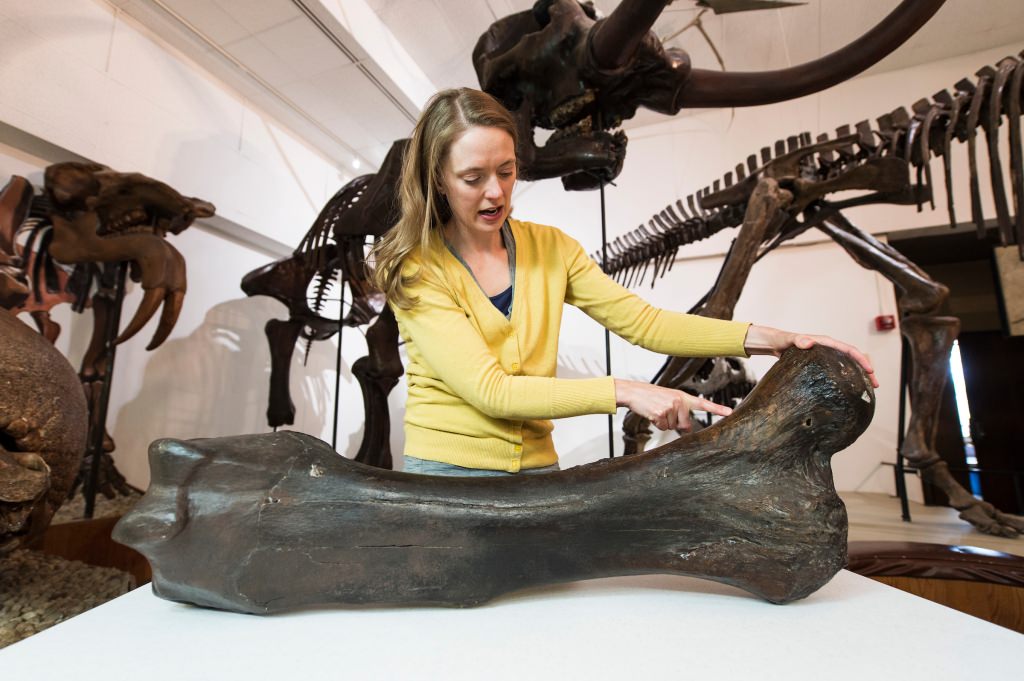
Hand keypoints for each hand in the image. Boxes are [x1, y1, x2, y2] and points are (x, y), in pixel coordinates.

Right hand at [614, 379, 732, 431]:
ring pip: (672, 427)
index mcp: (683, 396)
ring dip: (664, 422)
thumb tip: (687, 429)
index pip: (704, 404)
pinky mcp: (661, 413)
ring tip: (657, 410)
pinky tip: (652, 413)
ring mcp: (670, 407)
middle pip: (685, 425)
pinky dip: (656, 423)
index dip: (718, 409)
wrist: (635, 391)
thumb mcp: (670, 399)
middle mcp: (679, 401)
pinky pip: (662, 427)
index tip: (730, 412)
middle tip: (665, 412)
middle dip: (675, 423)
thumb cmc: (652, 396)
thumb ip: (682, 410)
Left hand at [743, 324, 878, 387]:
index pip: (849, 350)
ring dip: (859, 377)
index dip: (861, 359)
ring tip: (868, 390)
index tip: (870, 370)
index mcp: (826, 343)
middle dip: (866, 371)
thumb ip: (798, 340)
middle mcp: (829, 349)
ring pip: (848, 366)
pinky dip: (848, 379)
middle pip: (853, 359)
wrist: (777, 344)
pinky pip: (839, 371)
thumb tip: (807, 342)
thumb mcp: (789, 341)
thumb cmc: (783, 341)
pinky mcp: (823, 364)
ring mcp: (827, 357)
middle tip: (875, 385)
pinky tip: (850, 390)